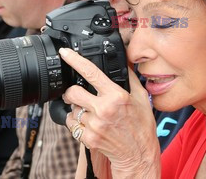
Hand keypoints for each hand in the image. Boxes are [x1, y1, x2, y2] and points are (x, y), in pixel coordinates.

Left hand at [60, 48, 159, 177]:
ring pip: (73, 109)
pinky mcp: (88, 138)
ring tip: (91, 113)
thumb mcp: (141, 97)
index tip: (65, 53)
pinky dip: (77, 123)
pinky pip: (72, 125)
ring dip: (78, 109)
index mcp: (116, 96)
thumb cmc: (141, 125)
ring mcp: (94, 125)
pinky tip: (90, 124)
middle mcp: (103, 109)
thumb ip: (129, 77)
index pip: (91, 73)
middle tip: (78, 93)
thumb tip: (122, 60)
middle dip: (72, 91)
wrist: (138, 152)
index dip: (74, 60)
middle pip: (72, 92)